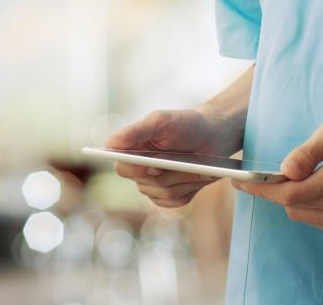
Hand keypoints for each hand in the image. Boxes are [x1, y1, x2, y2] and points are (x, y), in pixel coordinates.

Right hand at [106, 109, 242, 207]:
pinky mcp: (170, 197)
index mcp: (131, 151)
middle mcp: (138, 171)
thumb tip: (109, 144)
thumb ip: (135, 131)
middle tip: (181, 159)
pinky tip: (196, 174)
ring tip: (194, 163)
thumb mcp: (160, 121)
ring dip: (182, 177)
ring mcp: (154, 186)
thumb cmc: (185, 124)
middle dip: (165, 171)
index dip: (134, 168)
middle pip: (143, 183)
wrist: (213, 136)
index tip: (150, 164)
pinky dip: (189, 187)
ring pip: (162, 192)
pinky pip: (174, 200)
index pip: (122, 167)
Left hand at [233, 122, 322, 237]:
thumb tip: (285, 169)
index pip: (290, 193)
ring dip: (293, 197)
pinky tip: (321, 188)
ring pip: (300, 214)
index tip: (240, 182)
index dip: (262, 189)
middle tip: (270, 173)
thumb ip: (308, 151)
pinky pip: (313, 219)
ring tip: (310, 176)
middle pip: (291, 205)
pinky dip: (307, 205)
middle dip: (275, 190)